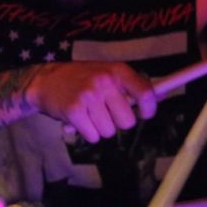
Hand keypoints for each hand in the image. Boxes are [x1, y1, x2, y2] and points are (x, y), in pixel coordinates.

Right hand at [28, 62, 156, 142]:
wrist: (45, 80)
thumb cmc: (80, 78)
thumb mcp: (106, 73)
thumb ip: (129, 86)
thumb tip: (160, 96)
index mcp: (117, 70)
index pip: (145, 93)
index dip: (149, 109)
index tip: (144, 114)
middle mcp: (105, 81)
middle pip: (127, 121)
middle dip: (117, 122)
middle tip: (104, 112)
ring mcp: (89, 96)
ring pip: (109, 131)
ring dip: (100, 128)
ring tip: (88, 113)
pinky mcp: (74, 110)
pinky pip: (93, 136)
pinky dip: (86, 133)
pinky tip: (78, 119)